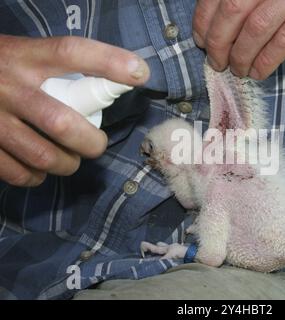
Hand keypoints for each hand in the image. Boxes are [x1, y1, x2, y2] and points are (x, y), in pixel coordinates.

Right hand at [0, 35, 149, 186]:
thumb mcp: (23, 54)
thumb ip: (55, 68)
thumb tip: (107, 88)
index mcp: (25, 56)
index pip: (71, 52)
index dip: (109, 61)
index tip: (140, 72)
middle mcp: (8, 86)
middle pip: (61, 122)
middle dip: (90, 143)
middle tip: (97, 145)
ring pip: (43, 155)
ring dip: (67, 164)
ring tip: (71, 160)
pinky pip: (18, 172)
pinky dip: (36, 176)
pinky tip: (39, 169)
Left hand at [193, 0, 284, 78]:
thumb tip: (221, 20)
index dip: (204, 18)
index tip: (201, 39)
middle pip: (233, 9)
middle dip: (219, 42)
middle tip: (216, 61)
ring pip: (258, 27)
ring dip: (241, 55)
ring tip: (237, 70)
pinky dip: (267, 59)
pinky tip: (259, 72)